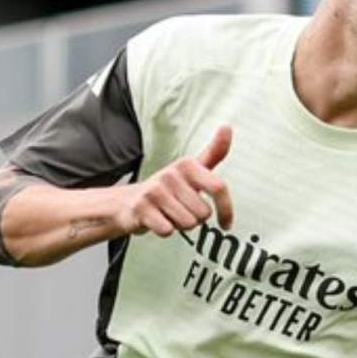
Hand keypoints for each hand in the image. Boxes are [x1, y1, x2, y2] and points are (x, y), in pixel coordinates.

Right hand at [116, 125, 234, 236]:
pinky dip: (165, 230)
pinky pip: (168, 230)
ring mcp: (155, 191)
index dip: (227, 209)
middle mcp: (171, 174)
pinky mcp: (142, 208)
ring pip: (188, 224)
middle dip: (196, 218)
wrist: (129, 201)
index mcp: (187, 165)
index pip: (218, 187)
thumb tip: (227, 127)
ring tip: (170, 214)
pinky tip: (158, 220)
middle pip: (204, 213)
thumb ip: (214, 152)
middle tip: (182, 210)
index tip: (226, 223)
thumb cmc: (168, 188)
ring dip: (181, 225)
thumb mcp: (192, 169)